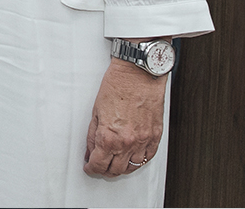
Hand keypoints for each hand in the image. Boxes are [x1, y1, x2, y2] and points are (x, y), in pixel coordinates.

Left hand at [83, 57, 165, 175]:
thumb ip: (92, 135)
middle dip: (105, 170)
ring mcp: (143, 141)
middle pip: (115, 170)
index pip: (98, 165)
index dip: (91, 169)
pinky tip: (132, 157)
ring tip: (115, 162)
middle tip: (100, 166)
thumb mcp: (96, 111)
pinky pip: (148, 158)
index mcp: (108, 137)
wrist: (138, 74)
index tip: (90, 167)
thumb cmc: (117, 86)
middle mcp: (127, 143)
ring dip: (122, 168)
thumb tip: (91, 150)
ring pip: (132, 167)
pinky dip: (139, 161)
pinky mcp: (155, 136)